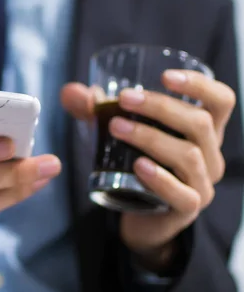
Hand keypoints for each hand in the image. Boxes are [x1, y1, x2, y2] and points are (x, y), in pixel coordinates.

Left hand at [61, 70, 236, 270]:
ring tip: (116, 128)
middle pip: (199, 123)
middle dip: (159, 107)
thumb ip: (96, 112)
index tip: (165, 77)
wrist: (139, 215)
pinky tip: (138, 166)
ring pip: (188, 155)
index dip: (200, 85)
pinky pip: (182, 193)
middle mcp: (210, 155)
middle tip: (122, 99)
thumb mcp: (119, 133)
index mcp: (202, 131)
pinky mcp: (188, 207)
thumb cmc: (136, 165)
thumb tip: (70, 91)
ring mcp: (202, 183)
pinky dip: (160, 178)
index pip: (220, 101)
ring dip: (150, 137)